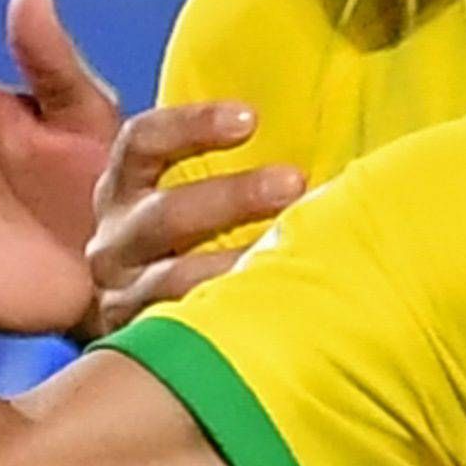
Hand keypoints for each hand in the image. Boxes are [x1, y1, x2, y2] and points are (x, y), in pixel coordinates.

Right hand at [86, 100, 305, 338]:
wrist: (153, 346)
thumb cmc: (205, 250)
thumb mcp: (204, 204)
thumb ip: (251, 177)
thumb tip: (348, 146)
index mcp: (127, 189)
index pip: (144, 142)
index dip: (192, 125)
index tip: (250, 119)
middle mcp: (116, 241)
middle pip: (166, 213)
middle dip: (233, 197)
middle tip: (294, 183)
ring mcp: (124, 295)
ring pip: (173, 280)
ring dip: (235, 267)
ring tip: (293, 261)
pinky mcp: (137, 342)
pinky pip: (180, 330)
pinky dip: (226, 322)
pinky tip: (273, 318)